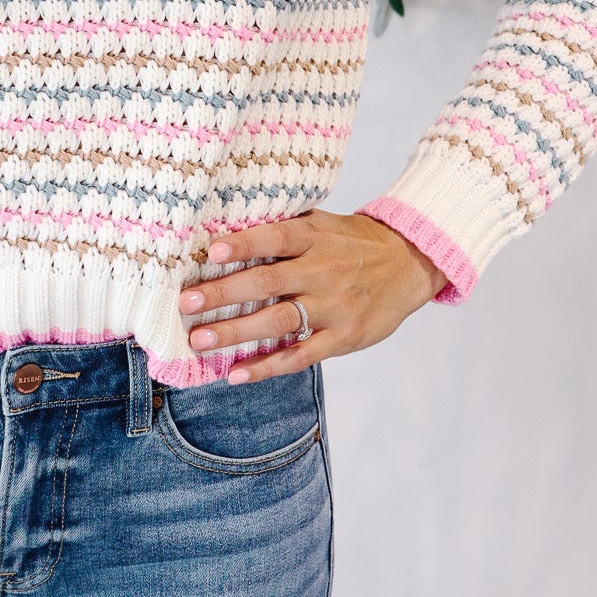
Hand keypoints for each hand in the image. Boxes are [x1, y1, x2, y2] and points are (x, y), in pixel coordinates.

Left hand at [177, 209, 447, 381]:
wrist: (409, 263)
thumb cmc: (352, 243)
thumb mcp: (322, 223)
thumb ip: (283, 229)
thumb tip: (224, 234)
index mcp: (315, 237)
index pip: (275, 237)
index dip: (244, 244)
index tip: (211, 251)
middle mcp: (323, 270)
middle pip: (268, 282)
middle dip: (224, 294)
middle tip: (186, 304)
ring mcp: (334, 307)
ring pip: (278, 321)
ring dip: (236, 333)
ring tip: (200, 341)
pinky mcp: (344, 337)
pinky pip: (300, 356)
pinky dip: (267, 366)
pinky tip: (236, 373)